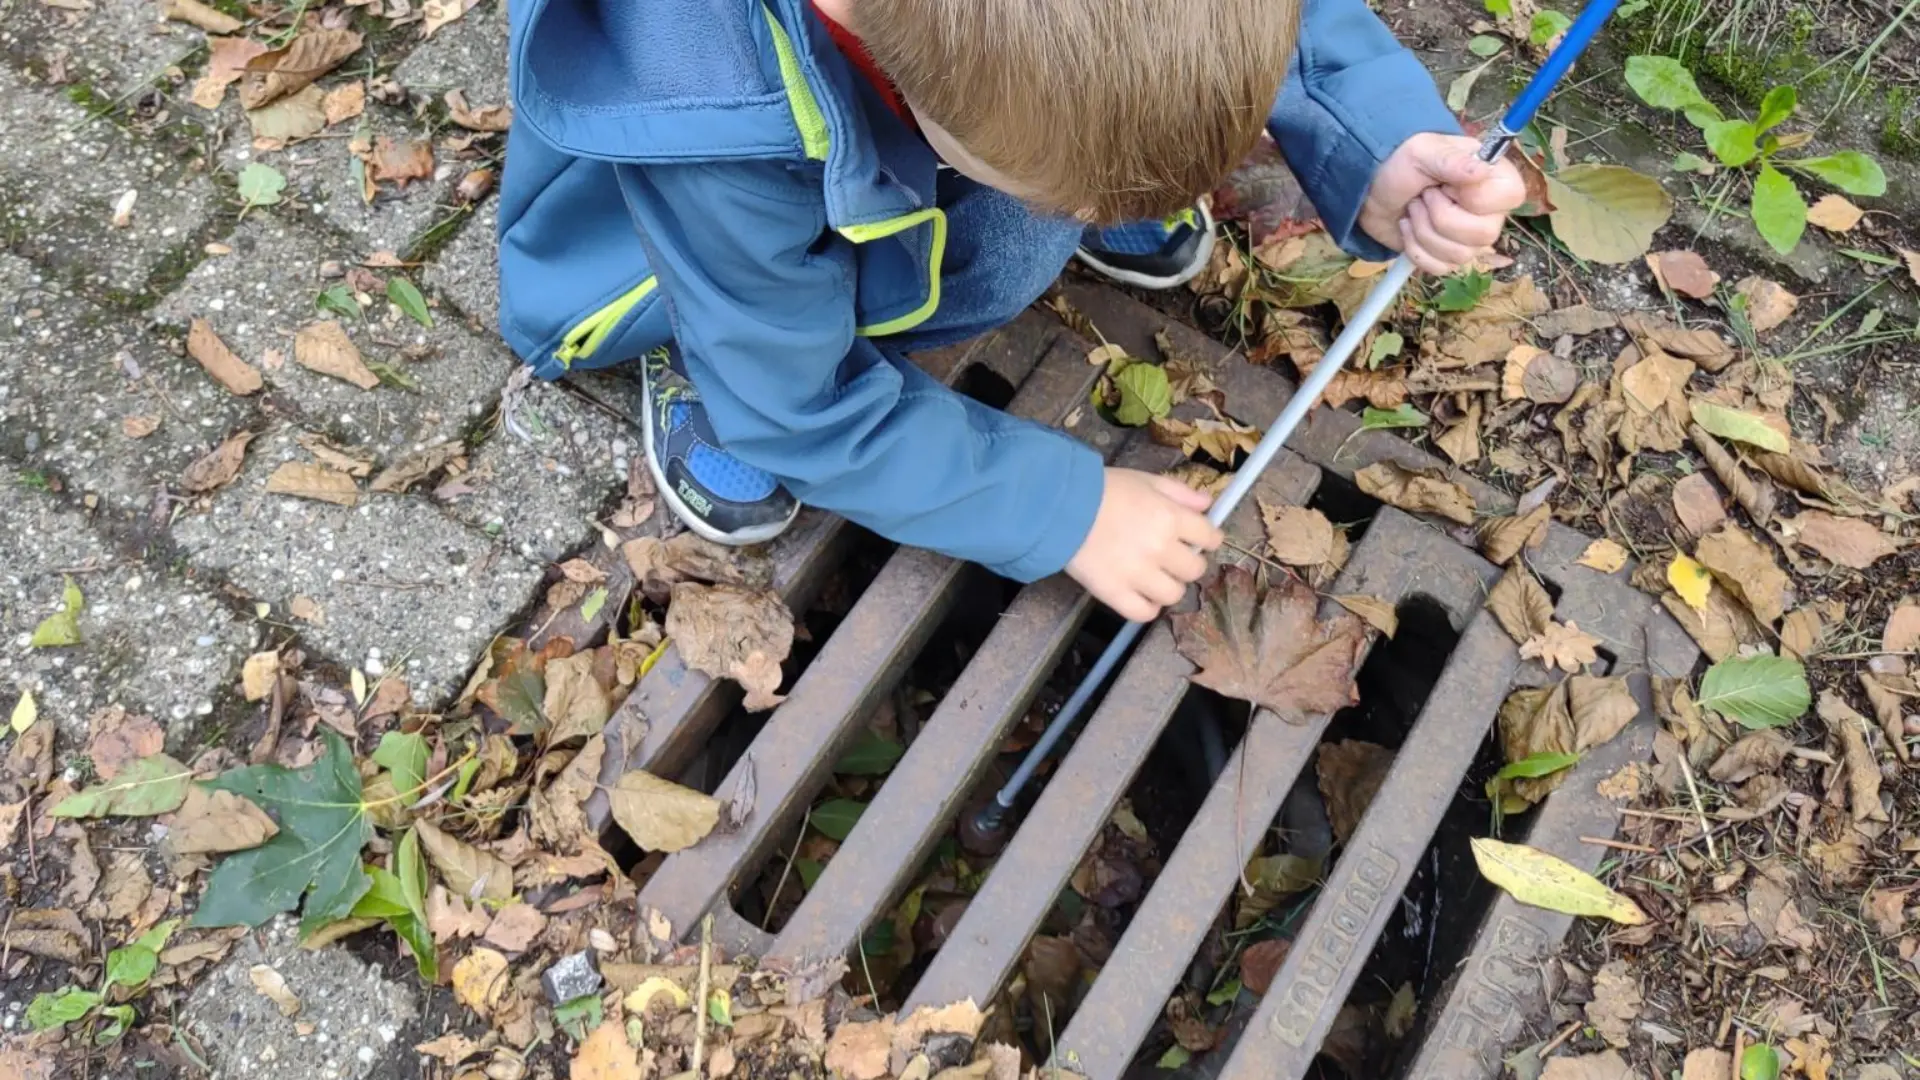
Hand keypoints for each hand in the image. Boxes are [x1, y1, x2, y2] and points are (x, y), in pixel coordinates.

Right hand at [1066, 468, 1223, 622]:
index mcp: (1171, 518)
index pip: (1209, 537)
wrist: (1059, 507)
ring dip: (1169, 586)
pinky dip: (1147, 607)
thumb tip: (1207, 504)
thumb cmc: (1103, 489)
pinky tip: (1141, 594)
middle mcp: (1161, 549)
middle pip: (1195, 569)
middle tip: (1174, 558)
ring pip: (1173, 594)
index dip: (1208, 539)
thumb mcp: (1146, 480)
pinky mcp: (1115, 594)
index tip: (1200, 540)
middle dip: (1188, 563)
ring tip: (1156, 577)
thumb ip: (1180, 492)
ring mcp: (1139, 574)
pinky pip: (1144, 613)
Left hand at [1358, 132, 1526, 274]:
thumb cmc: (1403, 164)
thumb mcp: (1422, 152)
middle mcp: (1491, 212)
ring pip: (1460, 255)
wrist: (1373, 189)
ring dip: (1423, 230)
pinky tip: (1408, 227)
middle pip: (1483, 234)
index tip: (1447, 183)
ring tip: (1413, 208)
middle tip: (1424, 196)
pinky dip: (1415, 249)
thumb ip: (1450, 160)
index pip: (1510, 198)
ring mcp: (1472, 239)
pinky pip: (1440, 267)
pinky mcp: (1448, 258)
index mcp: (1496, 178)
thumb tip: (1482, 170)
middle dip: (1440, 216)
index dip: (1473, 196)